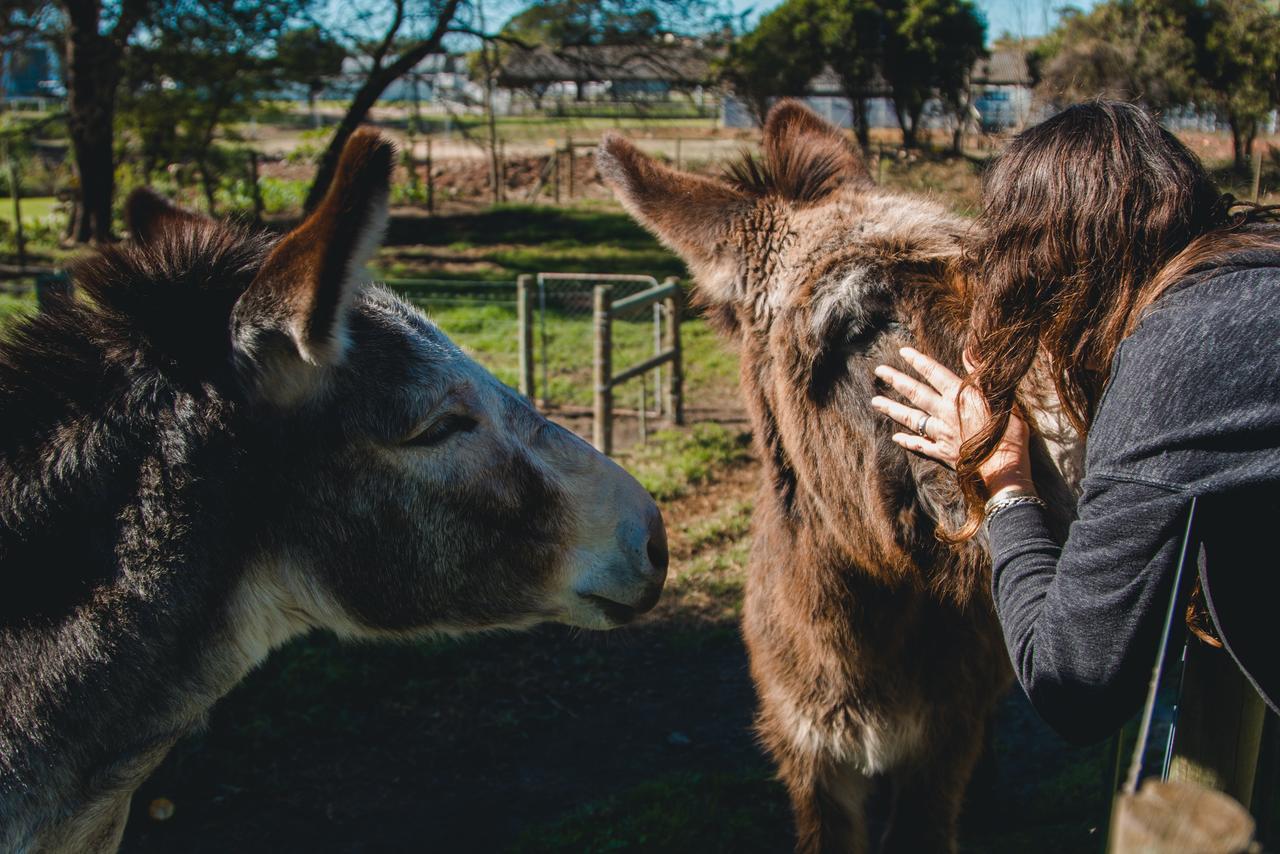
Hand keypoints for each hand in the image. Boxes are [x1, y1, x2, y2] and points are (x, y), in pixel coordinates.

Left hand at [870, 347, 1034, 498]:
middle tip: (879, 372)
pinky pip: (920, 446)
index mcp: (961, 397)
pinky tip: (896, 437)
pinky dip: (907, 441)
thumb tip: (969, 350)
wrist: (1005, 468)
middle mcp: (945, 413)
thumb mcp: (1000, 397)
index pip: (935, 373)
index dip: (918, 361)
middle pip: (916, 393)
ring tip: (876, 401)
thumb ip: (981, 374)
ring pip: (912, 418)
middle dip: (896, 380)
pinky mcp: (942, 453)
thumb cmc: (1009, 433)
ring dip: (893, 409)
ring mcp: (941, 434)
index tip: (903, 352)